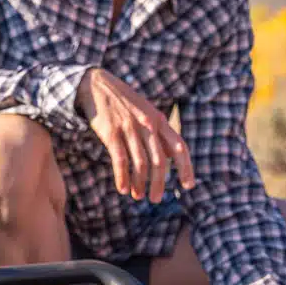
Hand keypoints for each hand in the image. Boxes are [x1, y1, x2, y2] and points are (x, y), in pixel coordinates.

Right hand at [77, 68, 194, 202]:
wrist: (97, 85)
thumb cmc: (124, 103)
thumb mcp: (147, 113)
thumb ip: (160, 132)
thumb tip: (173, 154)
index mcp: (159, 120)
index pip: (179, 147)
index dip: (185, 167)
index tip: (188, 185)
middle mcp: (147, 124)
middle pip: (159, 161)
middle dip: (159, 183)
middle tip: (156, 199)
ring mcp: (129, 128)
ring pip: (140, 163)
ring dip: (140, 184)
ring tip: (138, 196)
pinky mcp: (111, 133)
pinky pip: (120, 160)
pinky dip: (122, 177)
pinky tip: (123, 189)